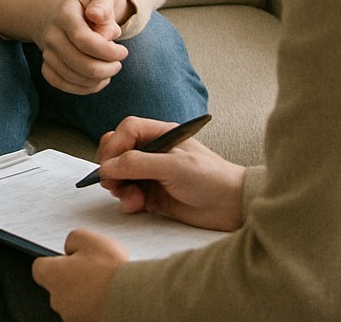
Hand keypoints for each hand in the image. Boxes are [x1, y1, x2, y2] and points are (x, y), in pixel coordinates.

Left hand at [32, 229, 127, 321]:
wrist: (132, 298)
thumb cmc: (110, 270)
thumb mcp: (88, 238)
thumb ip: (71, 240)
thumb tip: (70, 247)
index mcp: (53, 275)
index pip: (39, 268)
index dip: (52, 261)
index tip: (63, 259)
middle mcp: (58, 300)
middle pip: (57, 285)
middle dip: (71, 277)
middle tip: (90, 269)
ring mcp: (72, 316)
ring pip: (73, 299)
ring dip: (83, 292)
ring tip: (103, 283)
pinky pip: (86, 311)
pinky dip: (94, 305)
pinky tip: (108, 296)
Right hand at [37, 0, 129, 94]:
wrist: (57, 12)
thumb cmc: (87, 6)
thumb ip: (103, 5)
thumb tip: (97, 17)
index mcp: (65, 15)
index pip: (84, 40)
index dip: (107, 51)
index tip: (123, 51)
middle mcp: (52, 34)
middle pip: (80, 63)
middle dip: (106, 69)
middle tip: (118, 64)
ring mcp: (47, 51)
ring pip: (73, 77)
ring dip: (97, 80)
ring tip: (109, 70)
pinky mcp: (46, 65)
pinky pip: (62, 84)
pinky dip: (83, 88)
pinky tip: (96, 80)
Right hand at [96, 116, 244, 231]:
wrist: (233, 208)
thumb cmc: (210, 178)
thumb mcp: (173, 166)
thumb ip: (138, 164)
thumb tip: (107, 167)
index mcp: (161, 135)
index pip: (127, 131)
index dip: (114, 145)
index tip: (107, 164)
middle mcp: (154, 151)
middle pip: (119, 151)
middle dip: (112, 167)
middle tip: (110, 182)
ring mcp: (153, 173)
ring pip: (122, 175)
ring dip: (120, 187)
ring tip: (130, 199)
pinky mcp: (154, 195)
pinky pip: (130, 194)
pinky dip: (128, 200)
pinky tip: (136, 206)